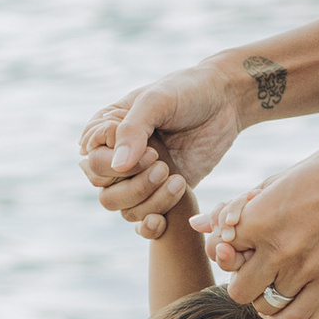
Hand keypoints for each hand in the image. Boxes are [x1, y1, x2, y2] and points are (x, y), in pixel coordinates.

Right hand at [77, 69, 245, 235]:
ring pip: (125, 209)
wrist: (225, 102)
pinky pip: (143, 221)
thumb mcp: (157, 101)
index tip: (152, 150)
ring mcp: (138, 177)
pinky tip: (163, 220)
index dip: (117, 165)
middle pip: (106, 192)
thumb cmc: (187, 92)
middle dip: (135, 186)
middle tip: (164, 167)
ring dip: (151, 202)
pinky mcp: (160, 192)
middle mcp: (116, 157)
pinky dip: (149, 226)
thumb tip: (117, 167)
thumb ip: (133, 130)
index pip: (93, 164)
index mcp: (105, 132)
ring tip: (178, 181)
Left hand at [201, 145, 318, 318]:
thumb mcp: (275, 181)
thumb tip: (198, 224)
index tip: (234, 240)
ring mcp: (304, 268)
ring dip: (262, 297)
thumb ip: (235, 208)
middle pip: (237, 289)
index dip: (222, 246)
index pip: (219, 249)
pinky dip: (281, 318)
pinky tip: (280, 305)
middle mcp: (278, 247)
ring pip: (264, 305)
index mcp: (259, 217)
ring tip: (269, 282)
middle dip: (239, 280)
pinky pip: (294, 316)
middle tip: (251, 266)